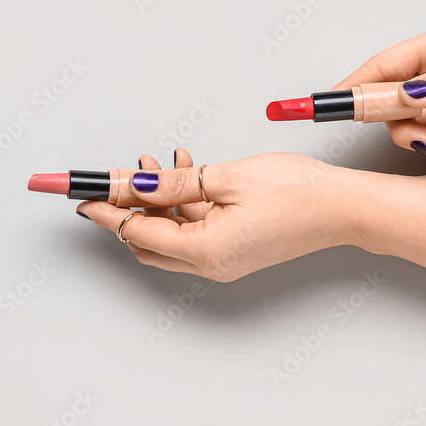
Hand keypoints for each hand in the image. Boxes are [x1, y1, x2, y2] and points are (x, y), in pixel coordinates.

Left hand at [76, 149, 352, 281]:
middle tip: (115, 176)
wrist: (344, 209)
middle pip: (147, 241)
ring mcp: (224, 260)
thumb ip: (172, 183)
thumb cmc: (298, 193)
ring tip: (155, 162)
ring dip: (157, 200)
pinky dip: (182, 204)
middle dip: (128, 207)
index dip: (106, 209)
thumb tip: (131, 183)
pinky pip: (194, 231)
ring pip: (170, 234)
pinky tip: (186, 171)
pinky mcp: (235, 249)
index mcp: (204, 251)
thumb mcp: (225, 178)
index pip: (137, 230)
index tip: (81, 194)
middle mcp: (210, 264)